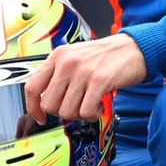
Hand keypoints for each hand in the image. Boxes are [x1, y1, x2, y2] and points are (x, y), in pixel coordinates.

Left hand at [24, 34, 147, 123]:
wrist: (133, 48)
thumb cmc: (104, 57)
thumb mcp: (74, 57)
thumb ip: (58, 75)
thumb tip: (45, 102)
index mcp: (57, 56)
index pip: (32, 87)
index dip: (33, 108)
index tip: (41, 117)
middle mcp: (66, 62)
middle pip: (49, 104)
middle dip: (62, 112)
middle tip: (76, 107)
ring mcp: (82, 71)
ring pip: (66, 111)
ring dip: (79, 114)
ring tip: (90, 103)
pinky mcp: (99, 81)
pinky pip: (86, 112)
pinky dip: (92, 115)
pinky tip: (98, 104)